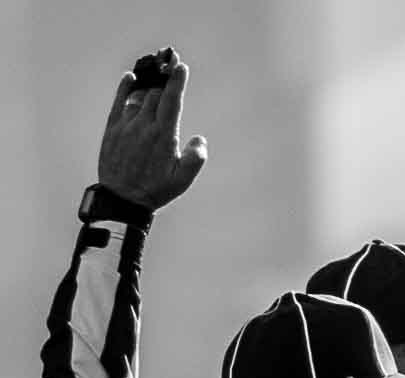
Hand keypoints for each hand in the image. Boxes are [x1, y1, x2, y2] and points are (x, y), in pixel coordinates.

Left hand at [98, 52, 207, 209]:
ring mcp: (126, 126)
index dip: (176, 82)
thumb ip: (196, 158)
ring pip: (139, 96)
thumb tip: (199, 139)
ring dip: (149, 80)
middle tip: (170, 59)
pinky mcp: (113, 129)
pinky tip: (131, 77)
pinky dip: (125, 88)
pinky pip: (119, 103)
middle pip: (155, 93)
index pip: (171, 102)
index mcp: (163, 136)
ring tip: (156, 66)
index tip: (181, 67)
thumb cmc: (156, 190)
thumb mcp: (183, 179)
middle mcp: (144, 126)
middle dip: (164, 75)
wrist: (122, 198)